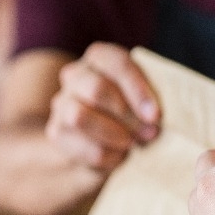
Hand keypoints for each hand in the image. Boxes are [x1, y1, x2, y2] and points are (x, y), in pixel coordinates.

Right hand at [46, 42, 159, 175]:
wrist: (98, 144)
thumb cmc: (132, 114)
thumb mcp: (144, 99)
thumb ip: (150, 99)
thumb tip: (158, 117)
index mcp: (101, 58)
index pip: (117, 63)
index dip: (138, 89)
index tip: (156, 115)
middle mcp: (76, 76)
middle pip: (96, 89)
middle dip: (128, 115)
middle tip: (151, 133)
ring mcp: (62, 104)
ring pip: (79, 116)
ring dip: (113, 134)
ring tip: (132, 144)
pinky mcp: (57, 134)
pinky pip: (80, 145)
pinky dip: (107, 156)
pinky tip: (120, 156)